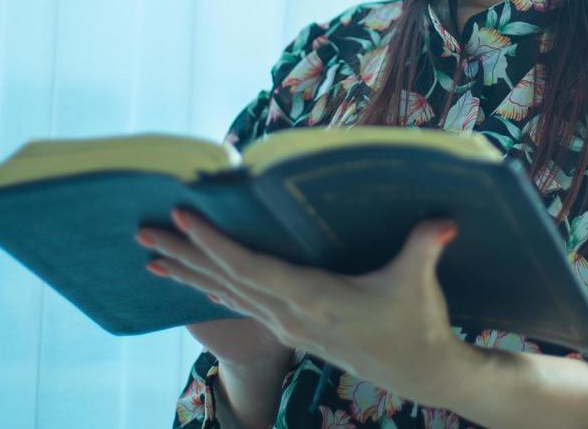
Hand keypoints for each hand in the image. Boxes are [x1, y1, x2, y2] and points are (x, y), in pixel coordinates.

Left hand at [137, 207, 466, 408]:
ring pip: (226, 295)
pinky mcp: (291, 329)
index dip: (216, 243)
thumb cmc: (418, 321)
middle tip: (144, 232)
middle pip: (225, 280)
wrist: (421, 371)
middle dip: (184, 254)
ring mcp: (287, 325)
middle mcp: (291, 314)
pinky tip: (192, 281)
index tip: (185, 218)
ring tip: (151, 258)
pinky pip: (240, 305)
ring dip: (189, 273)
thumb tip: (443, 220)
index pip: (252, 267)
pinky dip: (211, 288)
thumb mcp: (419, 281)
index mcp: (314, 297)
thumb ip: (425, 246)